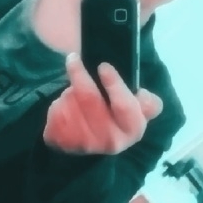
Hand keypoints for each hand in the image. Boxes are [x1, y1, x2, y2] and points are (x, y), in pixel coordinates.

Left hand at [43, 53, 162, 154]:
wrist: (90, 141)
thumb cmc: (117, 117)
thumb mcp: (137, 109)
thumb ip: (147, 102)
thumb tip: (143, 95)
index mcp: (133, 129)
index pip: (125, 106)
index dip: (114, 85)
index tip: (103, 66)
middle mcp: (110, 141)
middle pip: (89, 98)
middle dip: (80, 76)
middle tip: (73, 58)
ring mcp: (85, 143)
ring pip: (70, 102)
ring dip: (69, 90)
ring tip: (74, 87)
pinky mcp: (62, 141)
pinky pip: (56, 111)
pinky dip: (58, 102)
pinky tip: (65, 103)